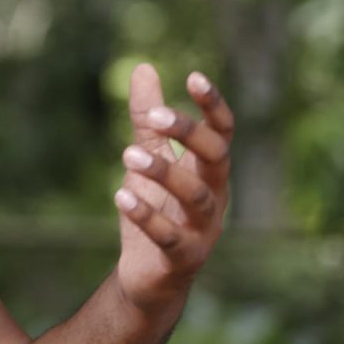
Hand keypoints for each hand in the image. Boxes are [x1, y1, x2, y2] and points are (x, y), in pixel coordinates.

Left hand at [112, 63, 233, 313]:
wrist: (150, 276)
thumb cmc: (156, 209)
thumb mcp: (149, 158)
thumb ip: (148, 121)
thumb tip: (144, 67)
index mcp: (209, 171)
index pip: (222, 133)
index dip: (213, 106)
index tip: (193, 77)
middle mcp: (214, 197)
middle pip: (216, 159)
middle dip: (190, 134)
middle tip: (157, 115)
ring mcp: (203, 229)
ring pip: (195, 197)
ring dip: (164, 173)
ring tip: (127, 154)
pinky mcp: (184, 258)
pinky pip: (170, 237)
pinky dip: (147, 216)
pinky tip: (121, 196)